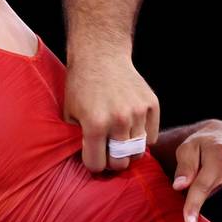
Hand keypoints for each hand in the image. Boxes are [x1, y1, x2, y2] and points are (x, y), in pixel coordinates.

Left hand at [64, 54, 159, 173]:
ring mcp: (138, 112)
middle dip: (112, 162)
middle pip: (121, 163)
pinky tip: (130, 128)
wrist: (100, 56)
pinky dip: (142, 138)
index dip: (93, 164)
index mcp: (95, 125)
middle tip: (107, 153)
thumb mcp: (69, 114)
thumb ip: (78, 139)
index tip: (92, 158)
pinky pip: (152, 137)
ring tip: (118, 141)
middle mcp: (119, 120)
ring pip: (139, 152)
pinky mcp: (152, 105)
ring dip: (128, 151)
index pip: (97, 164)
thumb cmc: (80, 86)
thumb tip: (89, 162)